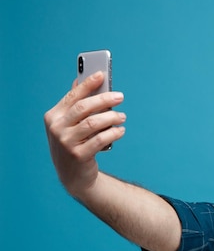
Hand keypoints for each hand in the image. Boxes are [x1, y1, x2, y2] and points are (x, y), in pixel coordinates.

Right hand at [44, 71, 125, 196]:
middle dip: (104, 99)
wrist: (73, 176)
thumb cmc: (74, 144)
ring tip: (122, 117)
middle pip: (84, 108)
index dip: (88, 84)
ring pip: (94, 123)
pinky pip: (101, 139)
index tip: (102, 74)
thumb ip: (75, 105)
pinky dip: (113, 133)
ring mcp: (66, 142)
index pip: (72, 96)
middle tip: (120, 96)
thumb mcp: (69, 125)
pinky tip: (120, 131)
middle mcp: (56, 128)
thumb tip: (81, 81)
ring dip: (112, 118)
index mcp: (53, 116)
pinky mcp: (78, 155)